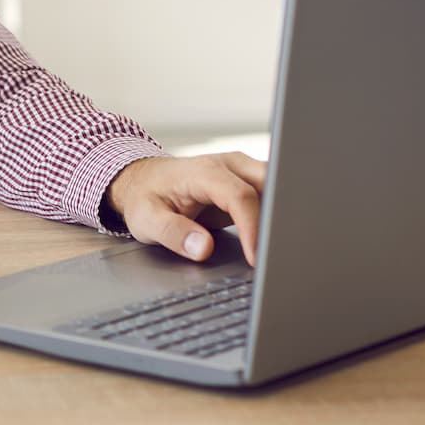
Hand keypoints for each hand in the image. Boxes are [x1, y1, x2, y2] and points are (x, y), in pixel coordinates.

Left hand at [105, 152, 265, 265]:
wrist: (143, 180)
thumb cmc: (144, 196)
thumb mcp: (146, 219)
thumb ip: (173, 233)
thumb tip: (202, 248)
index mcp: (205, 172)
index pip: (240, 196)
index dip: (253, 228)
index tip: (255, 257)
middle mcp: (229, 166)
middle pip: (269, 184)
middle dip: (279, 216)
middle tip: (279, 252)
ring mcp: (241, 172)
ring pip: (277, 187)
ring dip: (281, 214)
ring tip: (281, 248)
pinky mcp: (247, 183)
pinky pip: (271, 195)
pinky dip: (277, 215)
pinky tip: (276, 239)